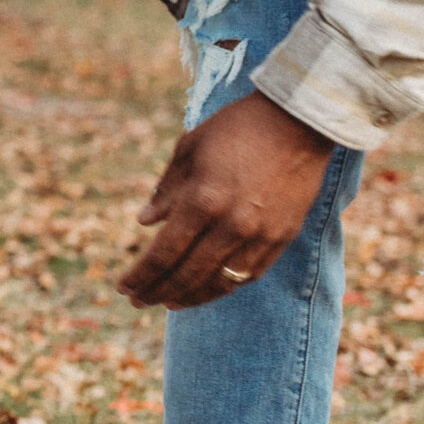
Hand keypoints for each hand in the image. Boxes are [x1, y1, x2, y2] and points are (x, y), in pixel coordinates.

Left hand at [119, 91, 334, 309]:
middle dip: (157, 292)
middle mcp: (232, 226)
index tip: (123, 287)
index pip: (164, 254)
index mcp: (203, 201)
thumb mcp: (190, 148)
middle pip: (187, 275)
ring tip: (168, 302)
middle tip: (137, 301)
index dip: (141, 276)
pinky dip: (224, 287)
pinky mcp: (283, 237)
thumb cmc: (238, 127)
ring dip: (190, 298)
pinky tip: (207, 289)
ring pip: (219, 283)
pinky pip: (249, 275)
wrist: (300, 121)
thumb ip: (166, 189)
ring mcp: (260, 235)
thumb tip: (144, 221)